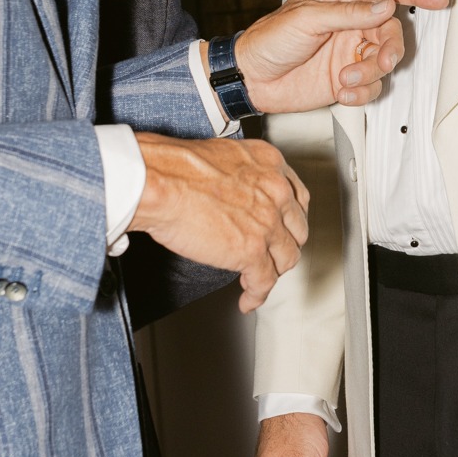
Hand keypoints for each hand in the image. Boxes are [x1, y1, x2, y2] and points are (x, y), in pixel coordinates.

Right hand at [130, 135, 308, 313]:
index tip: (284, 226)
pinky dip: (257, 295)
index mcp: (270, 164)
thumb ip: (241, 175)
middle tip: (272, 253)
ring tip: (260, 279)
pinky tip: (248, 299)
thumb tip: (235, 193)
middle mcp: (276, 192)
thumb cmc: (176, 168)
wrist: (160, 182)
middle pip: (297, 229)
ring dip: (274, 271)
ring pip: (286, 257)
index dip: (290, 218)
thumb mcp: (223, 157)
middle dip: (285, 244)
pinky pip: (264, 281)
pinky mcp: (252, 251)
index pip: (297, 197)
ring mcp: (267, 223)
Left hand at [233, 0, 450, 114]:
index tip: (440, 0)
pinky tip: (343, 93)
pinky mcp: (347, 78)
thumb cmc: (268, 40)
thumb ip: (348, 13)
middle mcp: (350, 23)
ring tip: (346, 80)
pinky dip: (362, 92)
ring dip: (370, 73)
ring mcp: (350, 52)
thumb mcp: (306, 19)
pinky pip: (372, 85)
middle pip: (391, 31)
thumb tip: (384, 6)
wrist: (250, 79)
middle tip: (380, 61)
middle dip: (390, 49)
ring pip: (384, 61)